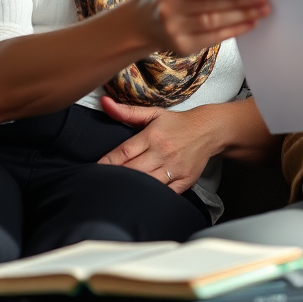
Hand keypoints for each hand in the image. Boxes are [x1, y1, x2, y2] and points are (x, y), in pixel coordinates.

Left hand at [97, 96, 216, 190]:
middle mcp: (163, 152)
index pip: (123, 152)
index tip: (93, 170)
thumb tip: (104, 102)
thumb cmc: (177, 123)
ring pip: (147, 184)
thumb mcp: (154, 114)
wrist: (209, 130)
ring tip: (116, 194)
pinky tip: (140, 199)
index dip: (106, 163)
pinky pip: (165, 194)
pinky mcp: (185, 181)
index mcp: (153, 136)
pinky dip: (152, 197)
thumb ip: (127, 111)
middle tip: (99, 185)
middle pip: (132, 171)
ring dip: (131, 189)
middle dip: (115, 178)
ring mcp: (174, 169)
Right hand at [133, 0, 270, 57]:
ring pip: (214, 23)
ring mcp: (174, 30)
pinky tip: (250, 23)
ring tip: (262, 9)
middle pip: (210, 6)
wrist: (140, 24)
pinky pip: (214, 38)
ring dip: (242, 16)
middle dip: (241, 1)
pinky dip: (234, 30)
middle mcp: (168, 9)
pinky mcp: (182, 47)